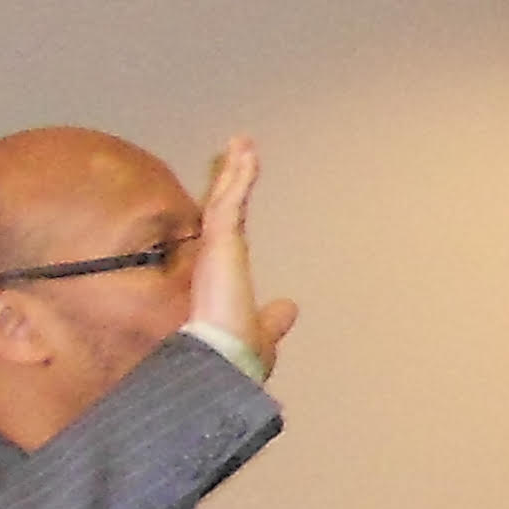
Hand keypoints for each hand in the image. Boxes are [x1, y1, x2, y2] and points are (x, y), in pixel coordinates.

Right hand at [189, 136, 297, 373]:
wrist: (221, 364)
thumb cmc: (239, 358)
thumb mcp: (264, 335)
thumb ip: (274, 320)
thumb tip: (290, 307)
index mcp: (228, 283)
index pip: (230, 244)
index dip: (232, 221)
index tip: (235, 203)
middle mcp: (220, 263)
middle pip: (224, 214)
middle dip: (230, 185)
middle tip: (236, 158)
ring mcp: (218, 251)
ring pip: (224, 202)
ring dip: (235, 172)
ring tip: (242, 144)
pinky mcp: (220, 243)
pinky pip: (230, 201)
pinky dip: (239, 176)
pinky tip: (246, 150)